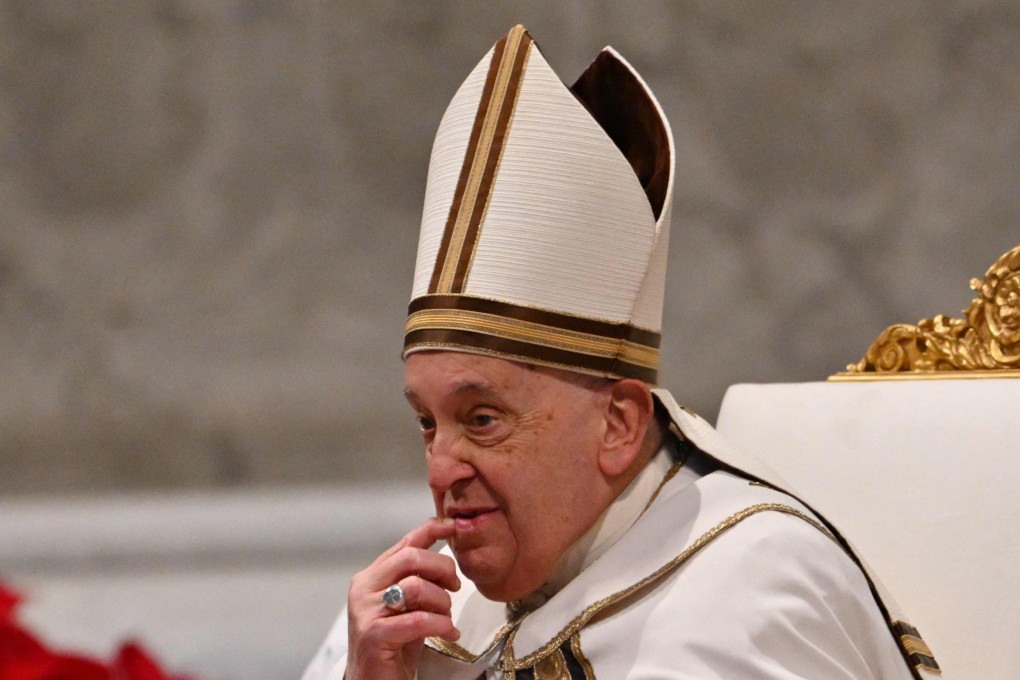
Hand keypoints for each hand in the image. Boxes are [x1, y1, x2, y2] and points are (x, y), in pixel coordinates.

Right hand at [345, 517, 460, 679]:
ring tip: (447, 617)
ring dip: (442, 601)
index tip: (452, 526)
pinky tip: (448, 633)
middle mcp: (364, 589)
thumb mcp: (408, 606)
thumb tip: (446, 558)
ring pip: (416, 586)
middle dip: (441, 567)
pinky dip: (441, 625)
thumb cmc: (394, 645)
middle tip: (456, 586)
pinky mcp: (374, 634)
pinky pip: (419, 619)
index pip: (403, 543)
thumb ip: (418, 582)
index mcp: (372, 577)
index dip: (430, 530)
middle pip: (410, 557)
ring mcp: (366, 611)